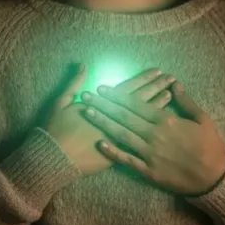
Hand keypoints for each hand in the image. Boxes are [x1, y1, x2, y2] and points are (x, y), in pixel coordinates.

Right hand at [43, 65, 175, 175]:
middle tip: (171, 79)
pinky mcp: (119, 154)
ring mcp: (118, 136)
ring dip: (157, 107)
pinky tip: (160, 124)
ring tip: (171, 95)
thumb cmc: (55, 129)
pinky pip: (140, 140)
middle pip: (141, 102)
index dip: (144, 79)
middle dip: (156, 89)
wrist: (53, 158)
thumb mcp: (61, 102)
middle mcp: (114, 120)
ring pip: (143, 120)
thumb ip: (74, 83)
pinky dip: (150, 130)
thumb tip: (83, 65)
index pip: (129, 89)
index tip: (158, 71)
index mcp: (102, 105)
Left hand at [81, 79, 224, 195]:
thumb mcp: (203, 119)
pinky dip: (113, 152)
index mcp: (166, 121)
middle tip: (86, 96)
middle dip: (103, 104)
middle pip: (124, 116)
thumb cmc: (209, 146)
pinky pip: (128, 160)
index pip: (136, 104)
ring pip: (122, 135)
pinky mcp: (149, 171)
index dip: (117, 95)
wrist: (214, 178)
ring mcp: (150, 154)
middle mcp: (154, 135)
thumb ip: (187, 101)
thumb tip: (174, 84)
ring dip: (103, 123)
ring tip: (87, 113)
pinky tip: (100, 144)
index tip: (102, 88)